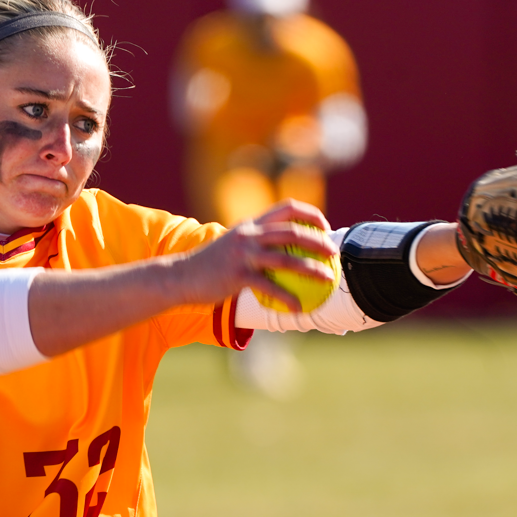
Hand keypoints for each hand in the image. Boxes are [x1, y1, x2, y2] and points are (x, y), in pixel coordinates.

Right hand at [172, 199, 336, 311]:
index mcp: (251, 224)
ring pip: (286, 259)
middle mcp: (249, 235)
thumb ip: (257, 244)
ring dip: (311, 269)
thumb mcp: (234, 246)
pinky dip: (287, 298)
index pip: (287, 208)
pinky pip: (269, 287)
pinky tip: (298, 308)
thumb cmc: (212, 265)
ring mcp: (243, 255)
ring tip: (327, 278)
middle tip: (334, 254)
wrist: (182, 277)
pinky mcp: (237, 276)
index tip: (325, 225)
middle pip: (292, 232)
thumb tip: (284, 253)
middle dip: (318, 241)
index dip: (310, 214)